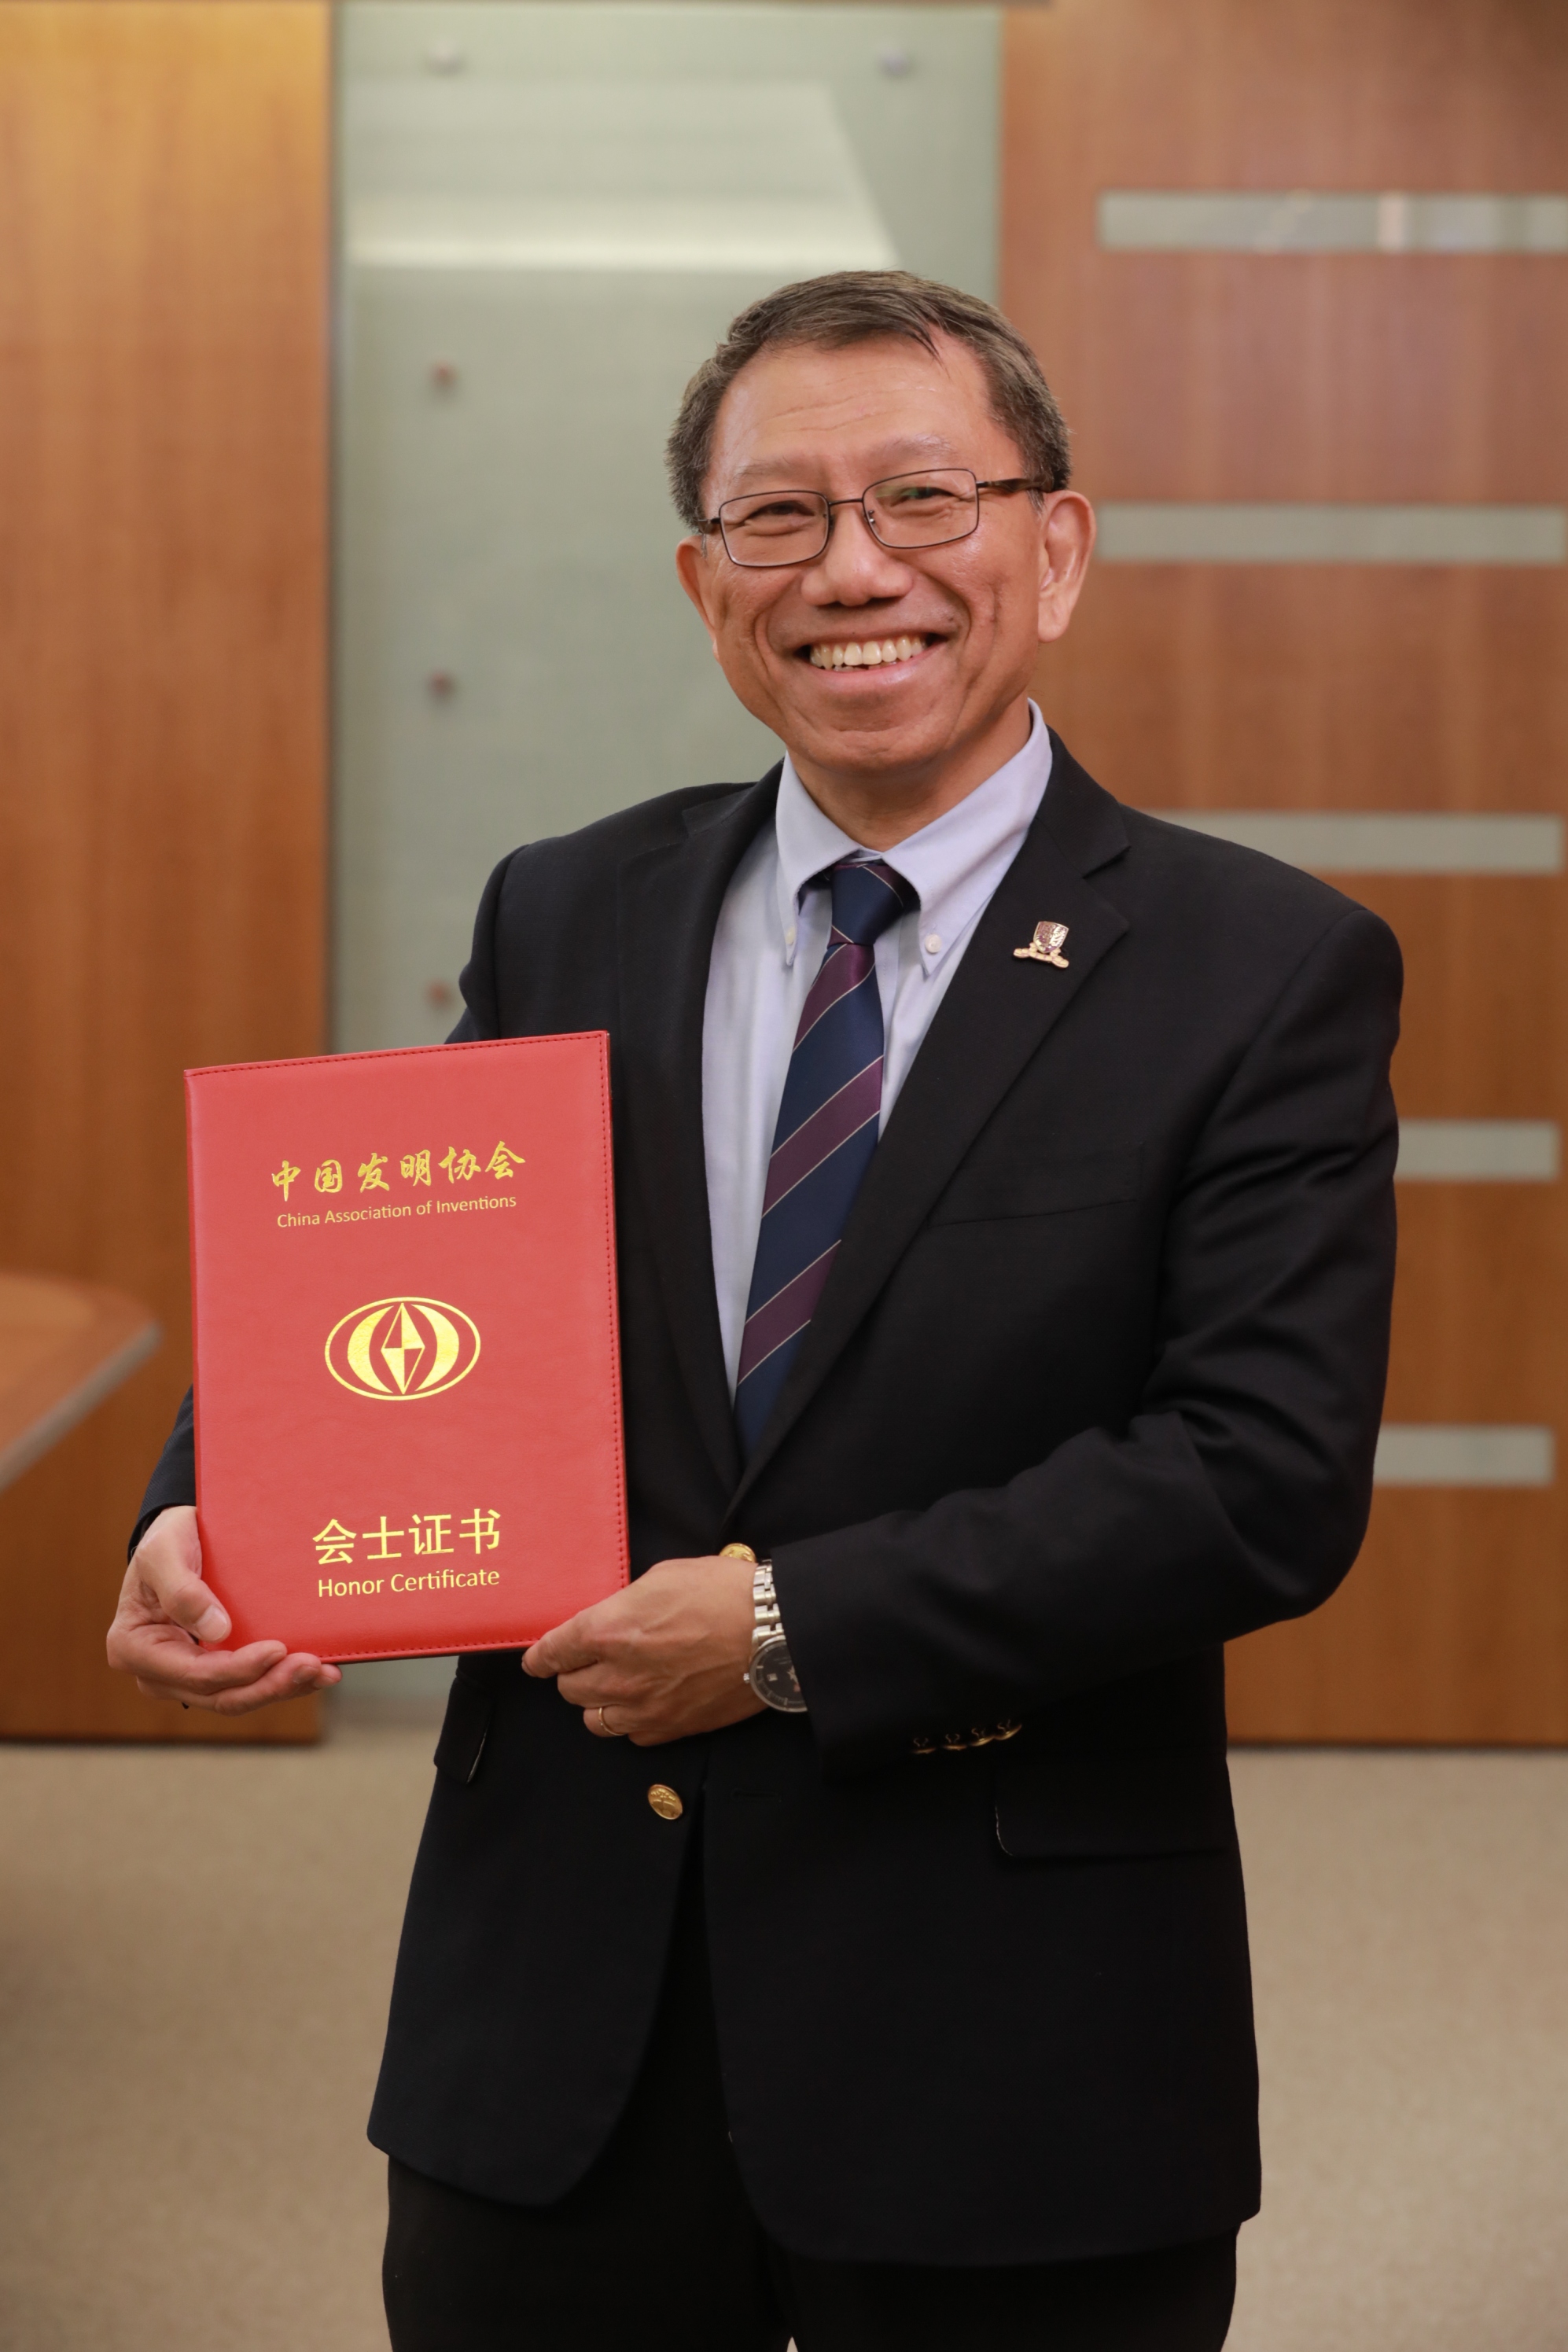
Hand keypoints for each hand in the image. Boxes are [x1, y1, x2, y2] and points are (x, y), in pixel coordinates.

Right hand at [105, 1505, 340, 1714]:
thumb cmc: (166, 1540)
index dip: (238, 1668)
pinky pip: (249, 1684)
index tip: (278, 1648)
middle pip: (220, 1695)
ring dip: (283, 1687)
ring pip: (239, 1697)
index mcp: (134, 1649)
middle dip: (269, 1685)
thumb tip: (217, 1632)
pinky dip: (283, 1679)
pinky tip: (317, 1671)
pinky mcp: (215, 1669)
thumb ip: (182, 1590)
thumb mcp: (163, 1553)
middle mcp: (159, 1673)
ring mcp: (187, 1676)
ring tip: (323, 1671)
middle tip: (312, 1665)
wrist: (183, 1535)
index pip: (194, 1673)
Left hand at [522, 1554, 762, 1744]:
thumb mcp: (663, 1577)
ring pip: (594, 1720)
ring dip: (597, 1702)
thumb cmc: (724, 1593)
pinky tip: (644, 1703)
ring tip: (614, 1686)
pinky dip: (630, 1722)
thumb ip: (625, 1602)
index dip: (539, 1658)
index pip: (552, 1653)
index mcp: (609, 1630)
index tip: (536, 1661)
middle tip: (586, 1662)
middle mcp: (618, 1675)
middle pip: (569, 1689)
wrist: (773, 1632)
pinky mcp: (672, 1728)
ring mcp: (645, 1707)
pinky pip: (632, 1735)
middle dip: (571, 1675)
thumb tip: (613, 1616)